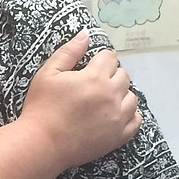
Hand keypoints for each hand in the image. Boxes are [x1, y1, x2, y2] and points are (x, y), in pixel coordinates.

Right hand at [22, 31, 140, 170]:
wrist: (42, 144)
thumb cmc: (41, 107)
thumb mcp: (48, 74)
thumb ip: (68, 52)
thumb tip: (86, 34)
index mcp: (95, 77)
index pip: (110, 57)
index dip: (99, 60)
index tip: (88, 69)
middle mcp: (112, 95)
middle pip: (123, 76)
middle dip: (110, 76)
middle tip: (92, 86)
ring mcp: (118, 117)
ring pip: (132, 97)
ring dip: (121, 95)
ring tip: (103, 101)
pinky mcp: (119, 136)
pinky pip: (137, 120)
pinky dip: (129, 115)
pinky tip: (115, 115)